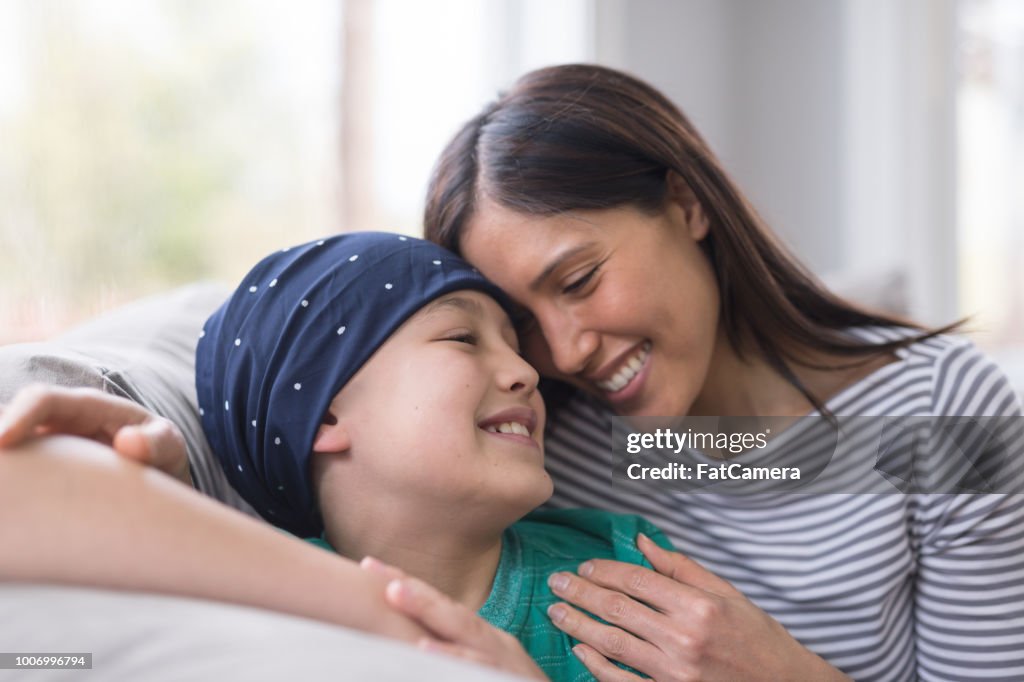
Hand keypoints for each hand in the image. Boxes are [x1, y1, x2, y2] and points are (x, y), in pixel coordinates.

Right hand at [0, 385, 191, 484]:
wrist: (159, 477)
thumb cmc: (161, 454)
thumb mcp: (169, 446)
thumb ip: (158, 442)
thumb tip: (128, 443)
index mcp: (88, 407)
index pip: (43, 400)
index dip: (19, 415)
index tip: (1, 441)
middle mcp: (58, 422)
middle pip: (8, 419)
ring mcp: (45, 445)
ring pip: (8, 450)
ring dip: (0, 465)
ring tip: (0, 490)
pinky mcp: (40, 469)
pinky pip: (15, 472)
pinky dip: (7, 482)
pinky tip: (8, 504)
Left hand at [360, 557, 547, 680]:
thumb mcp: (480, 666)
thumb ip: (452, 652)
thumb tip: (410, 643)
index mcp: (479, 638)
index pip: (439, 605)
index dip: (406, 584)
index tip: (368, 566)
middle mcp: (491, 643)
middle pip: (448, 610)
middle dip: (411, 587)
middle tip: (374, 569)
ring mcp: (502, 662)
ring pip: (464, 633)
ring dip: (429, 610)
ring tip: (395, 593)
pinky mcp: (508, 679)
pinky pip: (478, 668)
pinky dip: (455, 658)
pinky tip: (427, 651)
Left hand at [545, 533, 849, 681]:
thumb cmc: (759, 639)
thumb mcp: (728, 595)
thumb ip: (682, 568)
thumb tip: (642, 542)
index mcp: (698, 606)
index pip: (636, 581)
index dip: (604, 571)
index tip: (583, 566)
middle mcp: (683, 638)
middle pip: (617, 608)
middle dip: (580, 593)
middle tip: (555, 582)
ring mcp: (673, 673)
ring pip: (612, 643)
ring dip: (578, 624)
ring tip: (555, 611)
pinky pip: (621, 681)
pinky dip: (596, 665)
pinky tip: (580, 649)